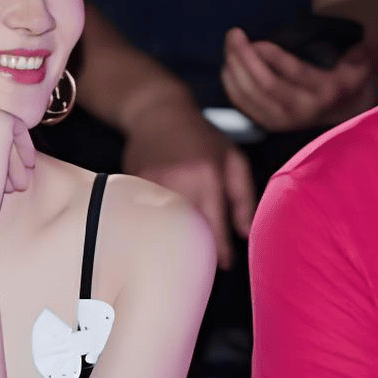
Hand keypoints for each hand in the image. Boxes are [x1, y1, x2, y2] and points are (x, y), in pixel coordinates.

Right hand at [121, 91, 254, 269]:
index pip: (214, 225)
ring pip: (164, 225)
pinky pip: (145, 212)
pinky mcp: (132, 184)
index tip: (225, 265)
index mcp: (207, 177)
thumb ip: (243, 196)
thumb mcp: (232, 159)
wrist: (157, 112)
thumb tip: (245, 232)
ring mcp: (151, 183)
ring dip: (175, 238)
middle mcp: (178, 182)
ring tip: (183, 249)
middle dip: (197, 249)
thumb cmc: (200, 136)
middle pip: (187, 231)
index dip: (221, 250)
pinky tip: (161, 226)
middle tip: (205, 261)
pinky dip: (155, 222)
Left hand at [221, 27, 371, 132]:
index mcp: (325, 92)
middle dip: (244, 56)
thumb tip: (356, 48)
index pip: (291, 72)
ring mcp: (283, 120)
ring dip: (233, 67)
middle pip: (263, 84)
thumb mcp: (359, 66)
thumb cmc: (347, 80)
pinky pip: (242, 104)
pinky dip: (231, 84)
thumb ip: (357, 56)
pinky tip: (227, 65)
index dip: (269, 54)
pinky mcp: (269, 125)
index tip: (255, 40)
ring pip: (248, 94)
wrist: (344, 112)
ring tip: (229, 45)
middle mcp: (302, 109)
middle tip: (233, 34)